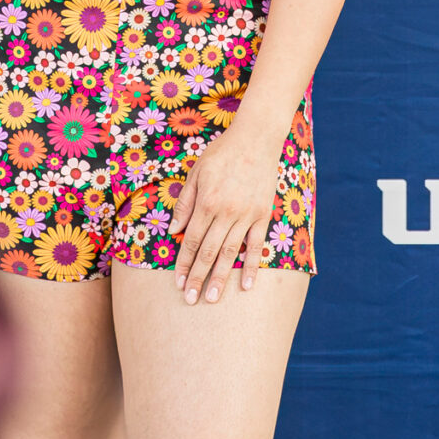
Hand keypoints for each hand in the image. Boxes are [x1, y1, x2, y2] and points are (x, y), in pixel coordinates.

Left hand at [169, 115, 284, 304]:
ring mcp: (246, 215)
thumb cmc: (221, 154)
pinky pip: (256, 245)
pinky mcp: (263, 215)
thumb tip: (175, 231)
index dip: (183, 263)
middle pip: (209, 252)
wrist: (256, 139)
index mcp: (206, 202)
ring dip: (221, 278)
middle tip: (190, 300)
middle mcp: (225, 212)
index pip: (192, 241)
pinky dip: (251, 266)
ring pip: (230, 253)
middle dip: (198, 277)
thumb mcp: (196, 172)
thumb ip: (185, 203)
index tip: (177, 283)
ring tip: (212, 298)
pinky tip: (246, 285)